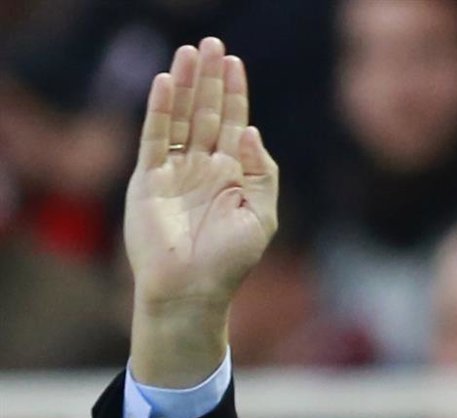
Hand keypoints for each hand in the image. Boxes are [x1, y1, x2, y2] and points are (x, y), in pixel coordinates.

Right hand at [126, 37, 277, 383]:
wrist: (191, 291)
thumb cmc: (229, 263)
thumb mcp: (261, 219)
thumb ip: (263, 175)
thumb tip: (250, 130)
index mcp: (232, 177)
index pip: (234, 125)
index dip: (235, 94)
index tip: (235, 63)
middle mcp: (203, 169)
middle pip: (207, 113)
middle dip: (210, 79)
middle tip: (212, 44)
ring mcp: (175, 172)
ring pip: (181, 118)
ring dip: (186, 85)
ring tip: (190, 51)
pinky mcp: (149, 179)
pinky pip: (155, 136)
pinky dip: (160, 110)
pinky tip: (167, 83)